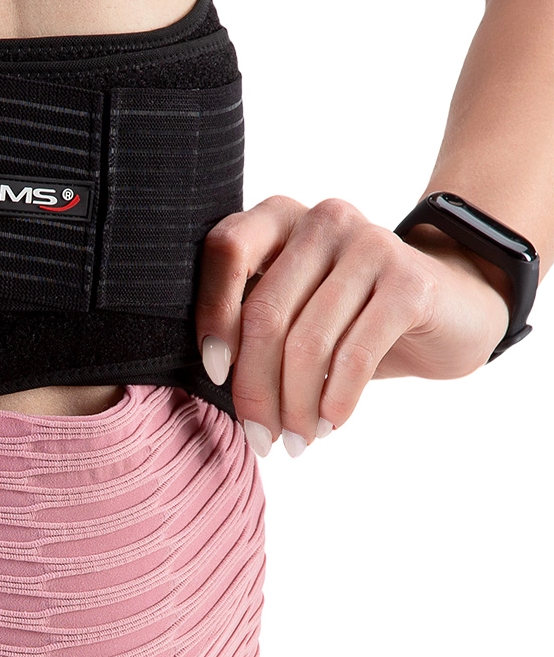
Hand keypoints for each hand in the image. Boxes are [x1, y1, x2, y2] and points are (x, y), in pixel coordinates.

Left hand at [194, 195, 511, 456]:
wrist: (453, 308)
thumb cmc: (351, 315)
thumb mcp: (295, 307)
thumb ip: (250, 318)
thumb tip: (203, 372)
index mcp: (279, 216)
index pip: (226, 251)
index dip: (212, 314)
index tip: (213, 373)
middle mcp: (321, 219)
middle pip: (266, 311)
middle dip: (255, 386)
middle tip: (259, 435)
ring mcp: (369, 243)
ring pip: (308, 341)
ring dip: (296, 406)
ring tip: (295, 441)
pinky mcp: (409, 280)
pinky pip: (355, 353)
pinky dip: (336, 400)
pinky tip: (329, 425)